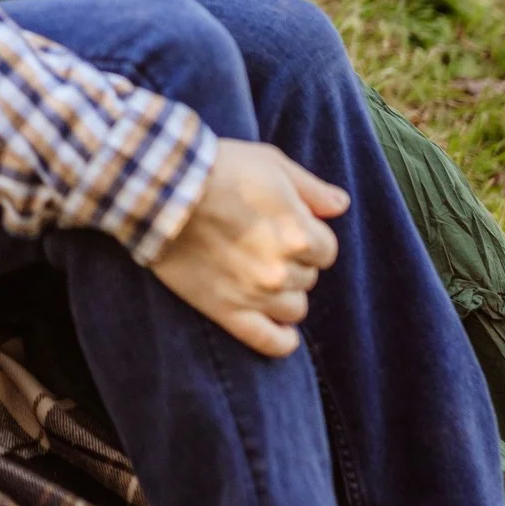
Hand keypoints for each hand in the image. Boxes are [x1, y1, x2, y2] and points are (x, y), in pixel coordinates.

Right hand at [150, 139, 348, 356]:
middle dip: (294, 263)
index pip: (327, 251)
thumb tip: (341, 205)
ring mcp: (254, 294)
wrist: (163, 190)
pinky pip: (267, 341)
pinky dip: (281, 342)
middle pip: (308, 278)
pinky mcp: (226, 311)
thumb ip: (312, 189)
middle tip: (264, 245)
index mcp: (299, 234)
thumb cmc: (219, 169)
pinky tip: (284, 334)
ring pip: (293, 309)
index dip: (310, 239)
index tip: (288, 228)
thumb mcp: (272, 163)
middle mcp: (282, 269)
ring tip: (263, 277)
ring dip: (285, 294)